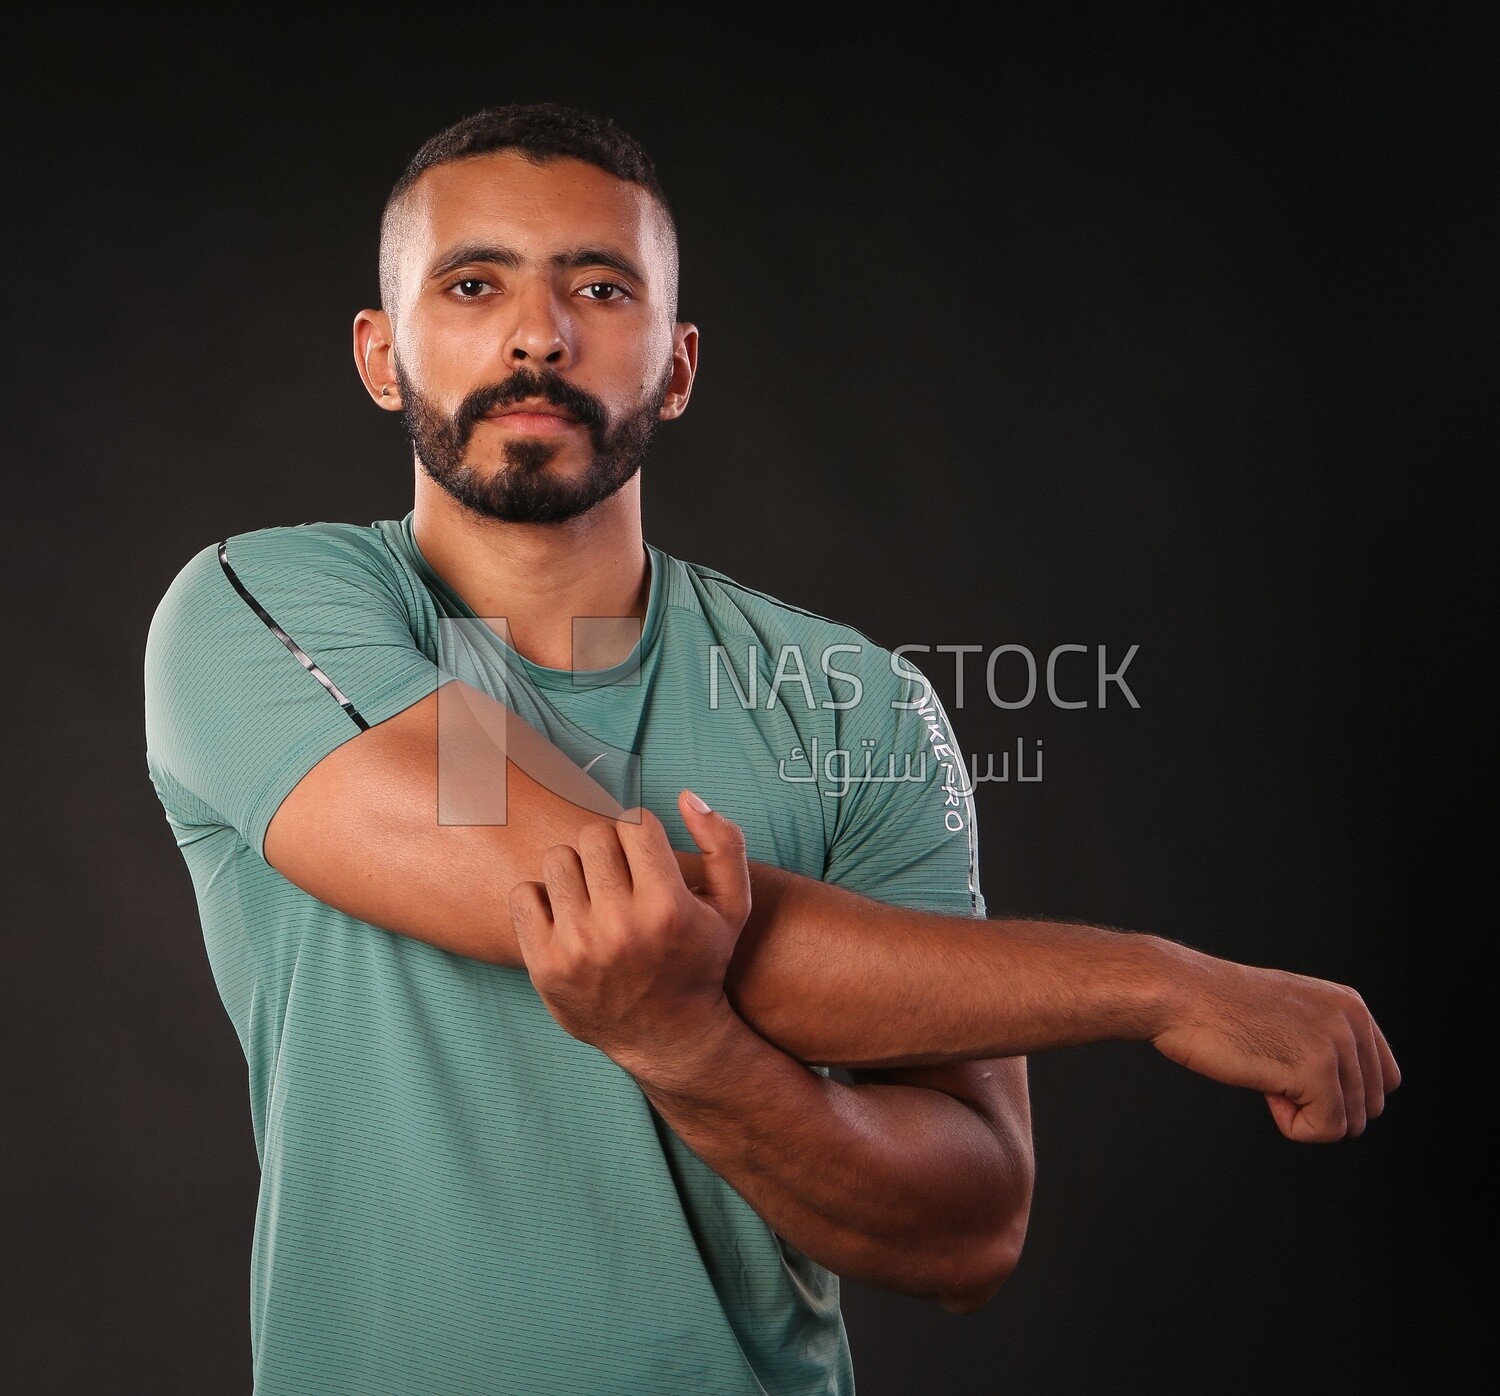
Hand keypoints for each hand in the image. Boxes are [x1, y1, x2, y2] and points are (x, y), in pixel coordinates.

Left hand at [508, 790, 752, 1084]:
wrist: (667, 1038)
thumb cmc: (701, 962)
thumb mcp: (733, 907)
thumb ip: (725, 844)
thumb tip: (686, 797)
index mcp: (667, 907)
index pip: (634, 823)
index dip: (642, 832)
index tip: (646, 855)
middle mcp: (620, 927)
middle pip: (594, 835)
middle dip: (609, 848)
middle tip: (620, 875)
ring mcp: (577, 947)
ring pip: (558, 858)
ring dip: (576, 869)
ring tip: (594, 894)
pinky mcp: (544, 965)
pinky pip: (524, 893)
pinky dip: (542, 898)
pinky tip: (567, 916)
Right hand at [1151, 946, 1400, 1141]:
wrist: (1180, 994)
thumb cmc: (1217, 1007)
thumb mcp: (1290, 1013)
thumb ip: (1327, 1040)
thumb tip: (1349, 1094)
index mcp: (1350, 1006)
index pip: (1384, 1078)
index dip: (1340, 1092)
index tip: (1295, 1072)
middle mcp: (1352, 1020)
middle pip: (1370, 1106)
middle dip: (1322, 1105)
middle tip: (1275, 1073)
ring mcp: (1336, 1044)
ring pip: (1350, 1122)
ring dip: (1305, 1115)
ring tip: (1267, 1076)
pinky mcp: (1316, 1070)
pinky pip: (1325, 1130)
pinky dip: (1293, 1126)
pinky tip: (1265, 1090)